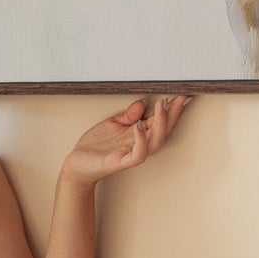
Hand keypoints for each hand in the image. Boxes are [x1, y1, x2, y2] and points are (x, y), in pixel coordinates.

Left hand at [61, 95, 192, 188]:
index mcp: (138, 134)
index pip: (159, 120)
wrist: (77, 163)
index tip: (181, 94)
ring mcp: (131, 154)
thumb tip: (142, 102)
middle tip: (179, 98)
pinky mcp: (120, 162)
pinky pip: (138, 155)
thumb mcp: (113, 123)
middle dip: (173, 114)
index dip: (171, 109)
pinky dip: (141, 140)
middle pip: (163, 130)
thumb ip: (129, 115)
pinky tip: (139, 126)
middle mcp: (138, 144)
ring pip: (155, 142)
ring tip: (162, 106)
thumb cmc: (95, 146)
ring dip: (161, 124)